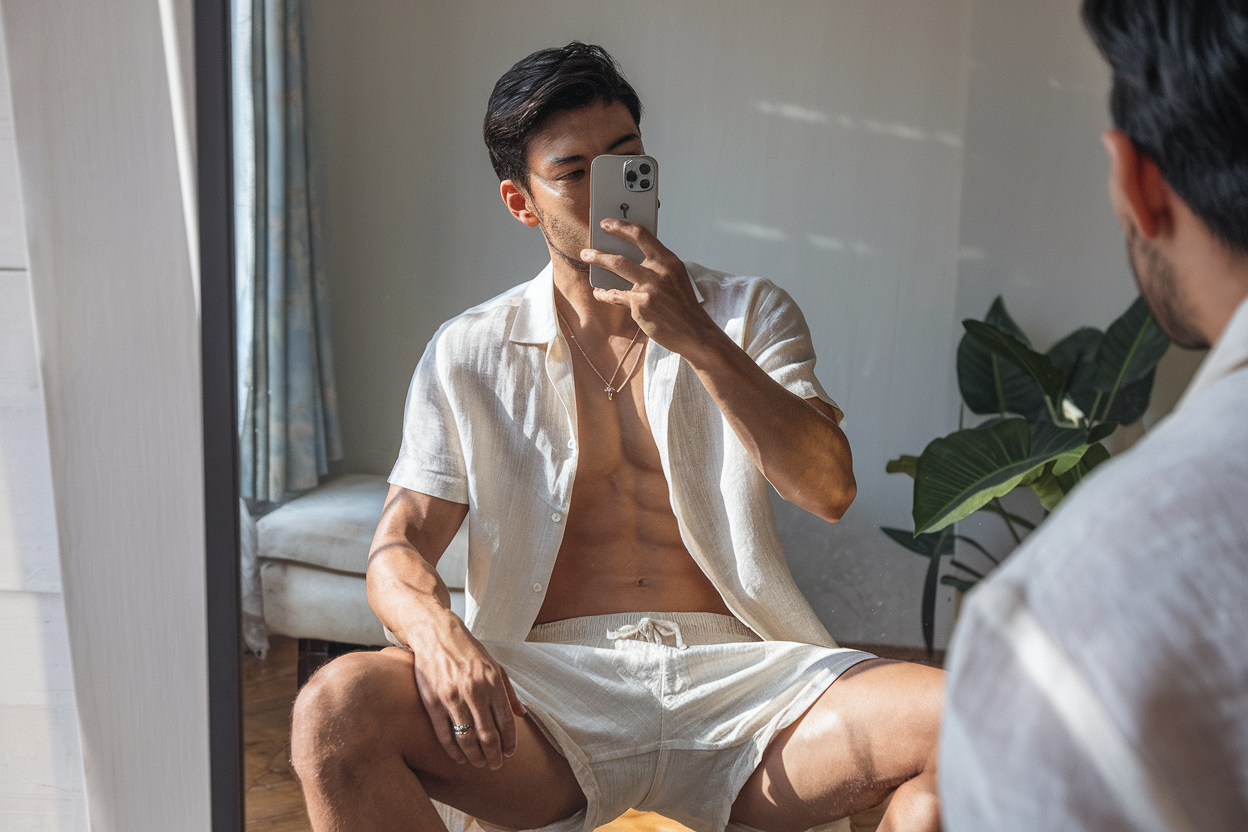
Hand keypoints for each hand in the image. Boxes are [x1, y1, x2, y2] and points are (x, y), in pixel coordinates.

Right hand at [408, 614, 526, 768]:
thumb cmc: (468, 650)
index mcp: (492, 681)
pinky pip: (445, 734)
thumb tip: (522, 714)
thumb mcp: (494, 665)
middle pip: (488, 734)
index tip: (510, 753)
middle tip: (496, 765)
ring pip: (467, 738)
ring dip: (475, 757)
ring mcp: (452, 697)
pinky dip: (454, 751)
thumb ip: (508, 691)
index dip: (509, 741)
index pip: (506, 720)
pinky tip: (460, 757)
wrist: (436, 634)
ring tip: (480, 764)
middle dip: (494, 755)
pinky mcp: (433, 702)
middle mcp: (474, 690)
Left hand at [580, 219, 719, 357]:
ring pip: (616, 270)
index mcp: (669, 261)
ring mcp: (648, 289)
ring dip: (598, 263)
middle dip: (600, 252)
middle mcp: (659, 272)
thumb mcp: (675, 278)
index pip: (642, 235)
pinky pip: (616, 296)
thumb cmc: (683, 306)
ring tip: (587, 259)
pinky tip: (600, 293)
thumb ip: (656, 267)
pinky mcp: (640, 306)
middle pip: (622, 256)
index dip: (621, 227)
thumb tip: (629, 259)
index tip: (607, 224)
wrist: (693, 332)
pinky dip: (606, 294)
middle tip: (587, 249)